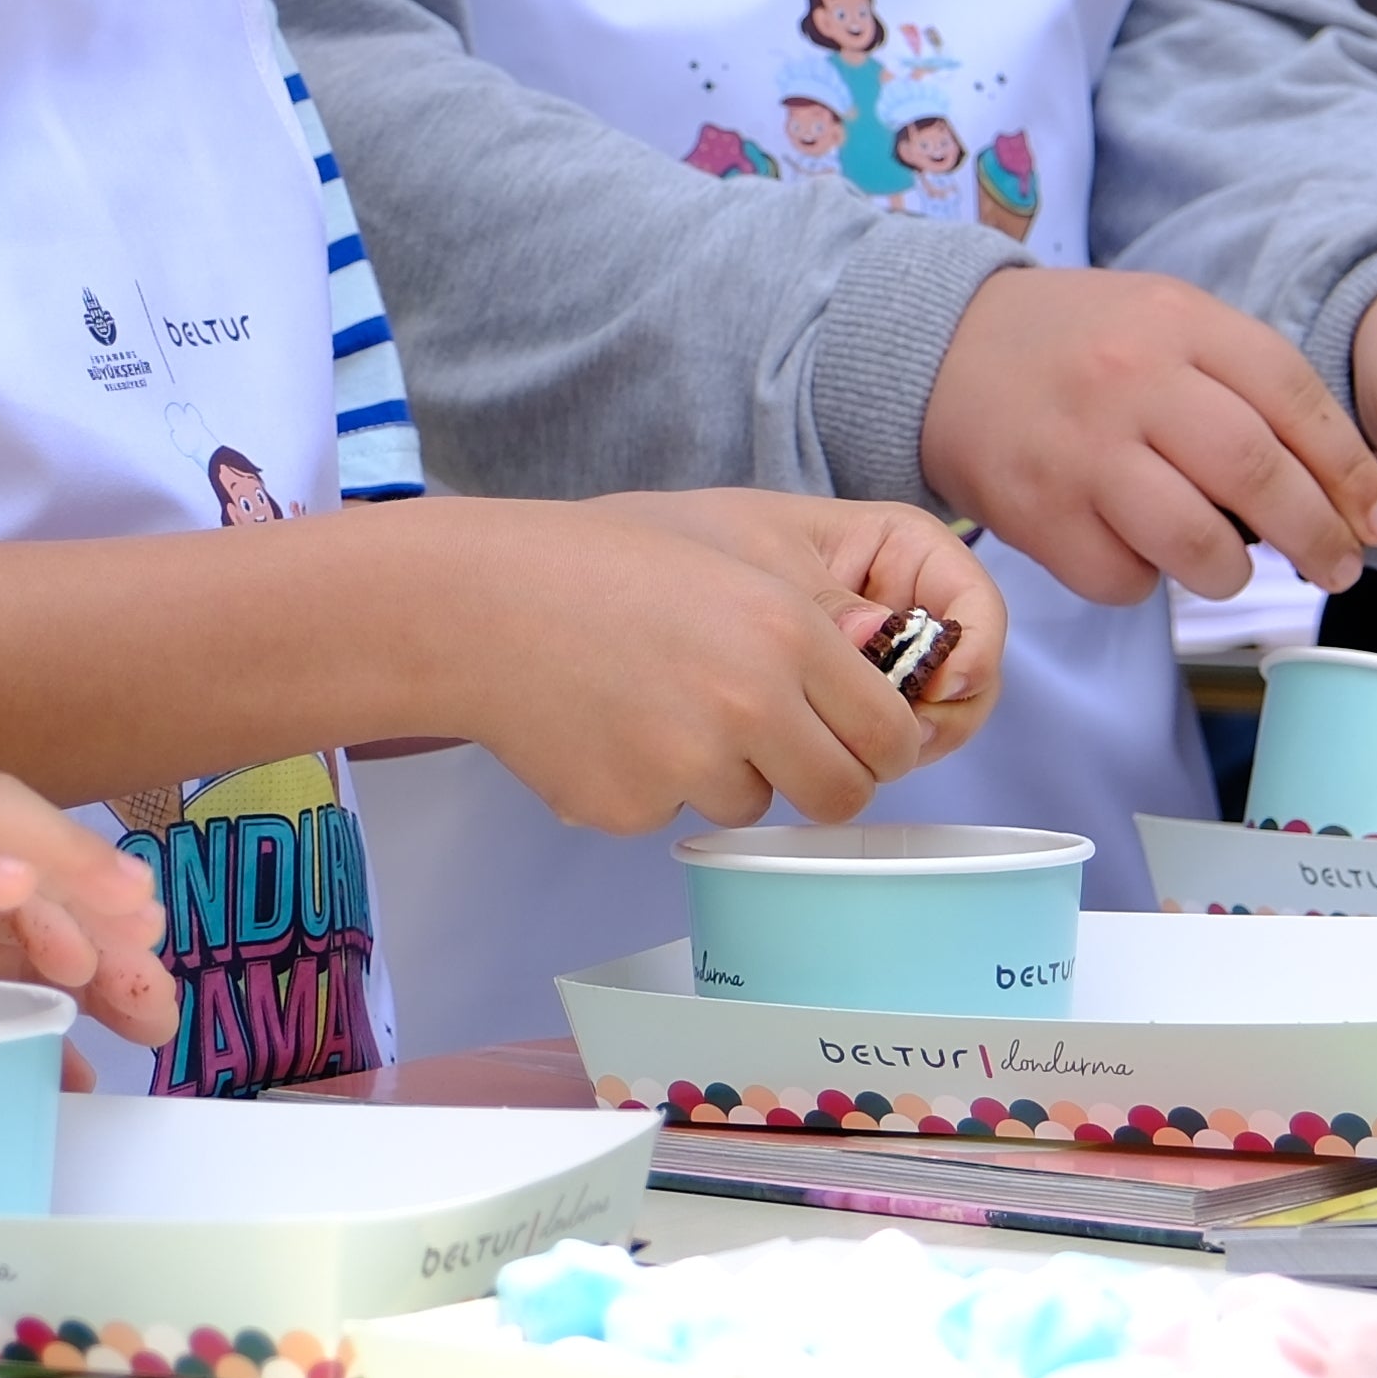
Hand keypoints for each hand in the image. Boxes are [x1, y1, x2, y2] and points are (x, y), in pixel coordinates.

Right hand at [421, 496, 972, 834]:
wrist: (486, 606)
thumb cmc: (609, 568)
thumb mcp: (732, 564)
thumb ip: (816, 630)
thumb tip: (883, 692)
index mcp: (786, 632)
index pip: (890, 733)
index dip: (884, 745)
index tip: (866, 742)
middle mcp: (749, 705)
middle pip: (840, 794)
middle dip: (827, 782)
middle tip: (790, 755)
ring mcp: (688, 765)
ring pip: (753, 804)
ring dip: (727, 774)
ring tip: (662, 707)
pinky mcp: (632, 808)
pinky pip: (673, 812)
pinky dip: (652, 783)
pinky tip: (609, 727)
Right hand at [922, 266, 1376, 602]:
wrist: (942, 350)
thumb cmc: (1081, 346)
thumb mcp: (1166, 322)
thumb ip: (1245, 382)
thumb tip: (1341, 484)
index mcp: (1177, 322)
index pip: (1293, 398)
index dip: (1350, 469)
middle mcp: (1131, 380)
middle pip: (1257, 475)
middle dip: (1318, 536)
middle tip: (1338, 569)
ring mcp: (1081, 451)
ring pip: (1198, 544)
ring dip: (1233, 573)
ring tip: (1230, 568)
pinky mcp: (1037, 513)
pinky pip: (1123, 579)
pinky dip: (1143, 580)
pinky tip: (1133, 550)